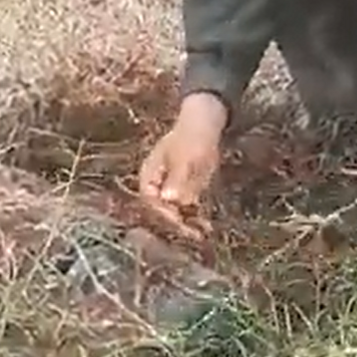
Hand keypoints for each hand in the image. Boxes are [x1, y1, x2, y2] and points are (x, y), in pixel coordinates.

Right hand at [138, 93, 226, 233]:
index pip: (150, 202)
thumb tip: (171, 198)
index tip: (180, 223)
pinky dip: (195, 217)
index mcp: (149, 175)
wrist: (207, 122)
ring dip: (186, 224)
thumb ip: (179, 177)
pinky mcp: (185, 190)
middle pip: (161, 211)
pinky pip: (186, 209)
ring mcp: (170, 188)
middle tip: (193, 234)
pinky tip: (206, 225)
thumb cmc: (193, 137)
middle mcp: (156, 185)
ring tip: (201, 234)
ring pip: (174, 213)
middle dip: (176, 223)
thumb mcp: (187, 157)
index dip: (164, 215)